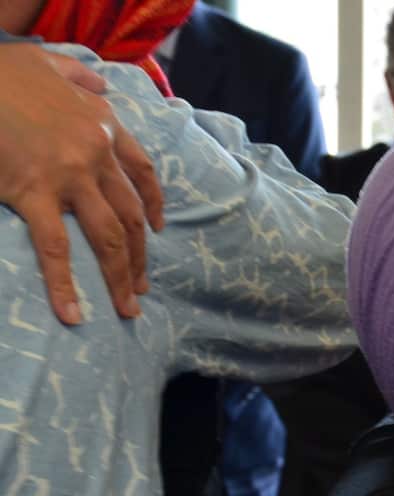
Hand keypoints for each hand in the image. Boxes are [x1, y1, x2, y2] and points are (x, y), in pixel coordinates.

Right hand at [0, 44, 164, 324]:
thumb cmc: (2, 70)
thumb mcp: (51, 63)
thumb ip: (81, 77)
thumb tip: (99, 87)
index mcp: (104, 126)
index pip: (143, 172)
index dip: (154, 203)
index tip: (157, 227)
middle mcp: (97, 155)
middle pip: (131, 216)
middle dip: (140, 257)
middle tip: (142, 289)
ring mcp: (69, 177)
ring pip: (109, 237)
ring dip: (120, 277)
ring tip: (127, 309)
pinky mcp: (33, 193)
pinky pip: (56, 248)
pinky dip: (65, 284)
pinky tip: (73, 313)